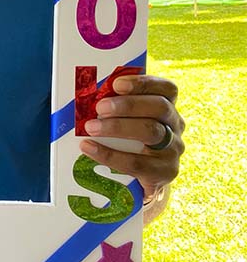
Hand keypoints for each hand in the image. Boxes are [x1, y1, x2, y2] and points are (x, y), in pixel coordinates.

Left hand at [81, 74, 184, 195]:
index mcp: (166, 107)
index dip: (143, 83)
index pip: (166, 88)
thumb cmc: (129, 140)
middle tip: (100, 107)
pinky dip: (109, 154)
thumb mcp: (128, 120)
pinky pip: (137, 162)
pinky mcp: (164, 172)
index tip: (117, 83)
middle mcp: (175, 125)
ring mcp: (173, 149)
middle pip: (159, 107)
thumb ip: (115, 106)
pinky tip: (88, 148)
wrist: (142, 178)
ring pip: (151, 132)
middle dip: (127, 104)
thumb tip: (85, 94)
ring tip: (91, 127)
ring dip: (117, 127)